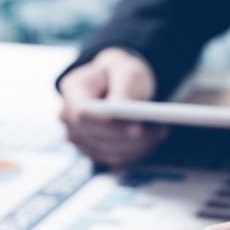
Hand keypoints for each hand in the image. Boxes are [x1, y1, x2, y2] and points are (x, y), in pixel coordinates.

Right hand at [59, 48, 168, 167]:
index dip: (110, 125)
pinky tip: (152, 140)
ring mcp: (78, 137)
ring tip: (161, 133)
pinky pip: (115, 159)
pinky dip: (136, 152)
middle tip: (161, 131)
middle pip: (98, 137)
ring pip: (109, 152)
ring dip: (138, 147)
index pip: (84, 115)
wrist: (118, 82)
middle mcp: (68, 117)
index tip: (138, 129)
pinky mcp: (92, 151)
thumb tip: (120, 108)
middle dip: (132, 138)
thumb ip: (123, 88)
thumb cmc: (121, 72)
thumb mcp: (126, 70)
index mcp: (72, 90)